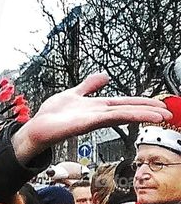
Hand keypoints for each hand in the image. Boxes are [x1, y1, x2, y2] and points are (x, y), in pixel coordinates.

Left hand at [11, 73, 168, 164]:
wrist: (36, 127)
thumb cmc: (52, 114)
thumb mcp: (74, 93)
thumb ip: (89, 85)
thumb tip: (105, 75)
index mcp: (98, 107)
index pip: (125, 103)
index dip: (143, 103)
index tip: (160, 105)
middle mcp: (98, 114)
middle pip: (128, 110)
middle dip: (149, 111)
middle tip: (169, 114)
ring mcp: (92, 120)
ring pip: (121, 115)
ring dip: (141, 115)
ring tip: (161, 116)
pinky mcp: (84, 124)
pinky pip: (105, 118)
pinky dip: (120, 116)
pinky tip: (134, 115)